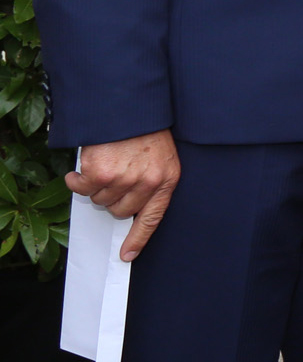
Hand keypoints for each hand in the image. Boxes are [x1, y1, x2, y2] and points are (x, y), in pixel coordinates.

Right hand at [65, 130, 179, 261]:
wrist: (130, 106)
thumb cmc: (144, 130)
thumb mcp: (161, 156)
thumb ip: (150, 180)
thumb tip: (126, 207)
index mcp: (166, 179)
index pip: (153, 218)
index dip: (138, 239)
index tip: (126, 255)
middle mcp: (147, 183)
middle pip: (120, 211)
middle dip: (112, 198)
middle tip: (111, 178)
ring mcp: (124, 179)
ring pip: (100, 200)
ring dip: (96, 186)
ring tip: (103, 165)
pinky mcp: (101, 174)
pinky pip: (82, 188)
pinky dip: (76, 180)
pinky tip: (83, 168)